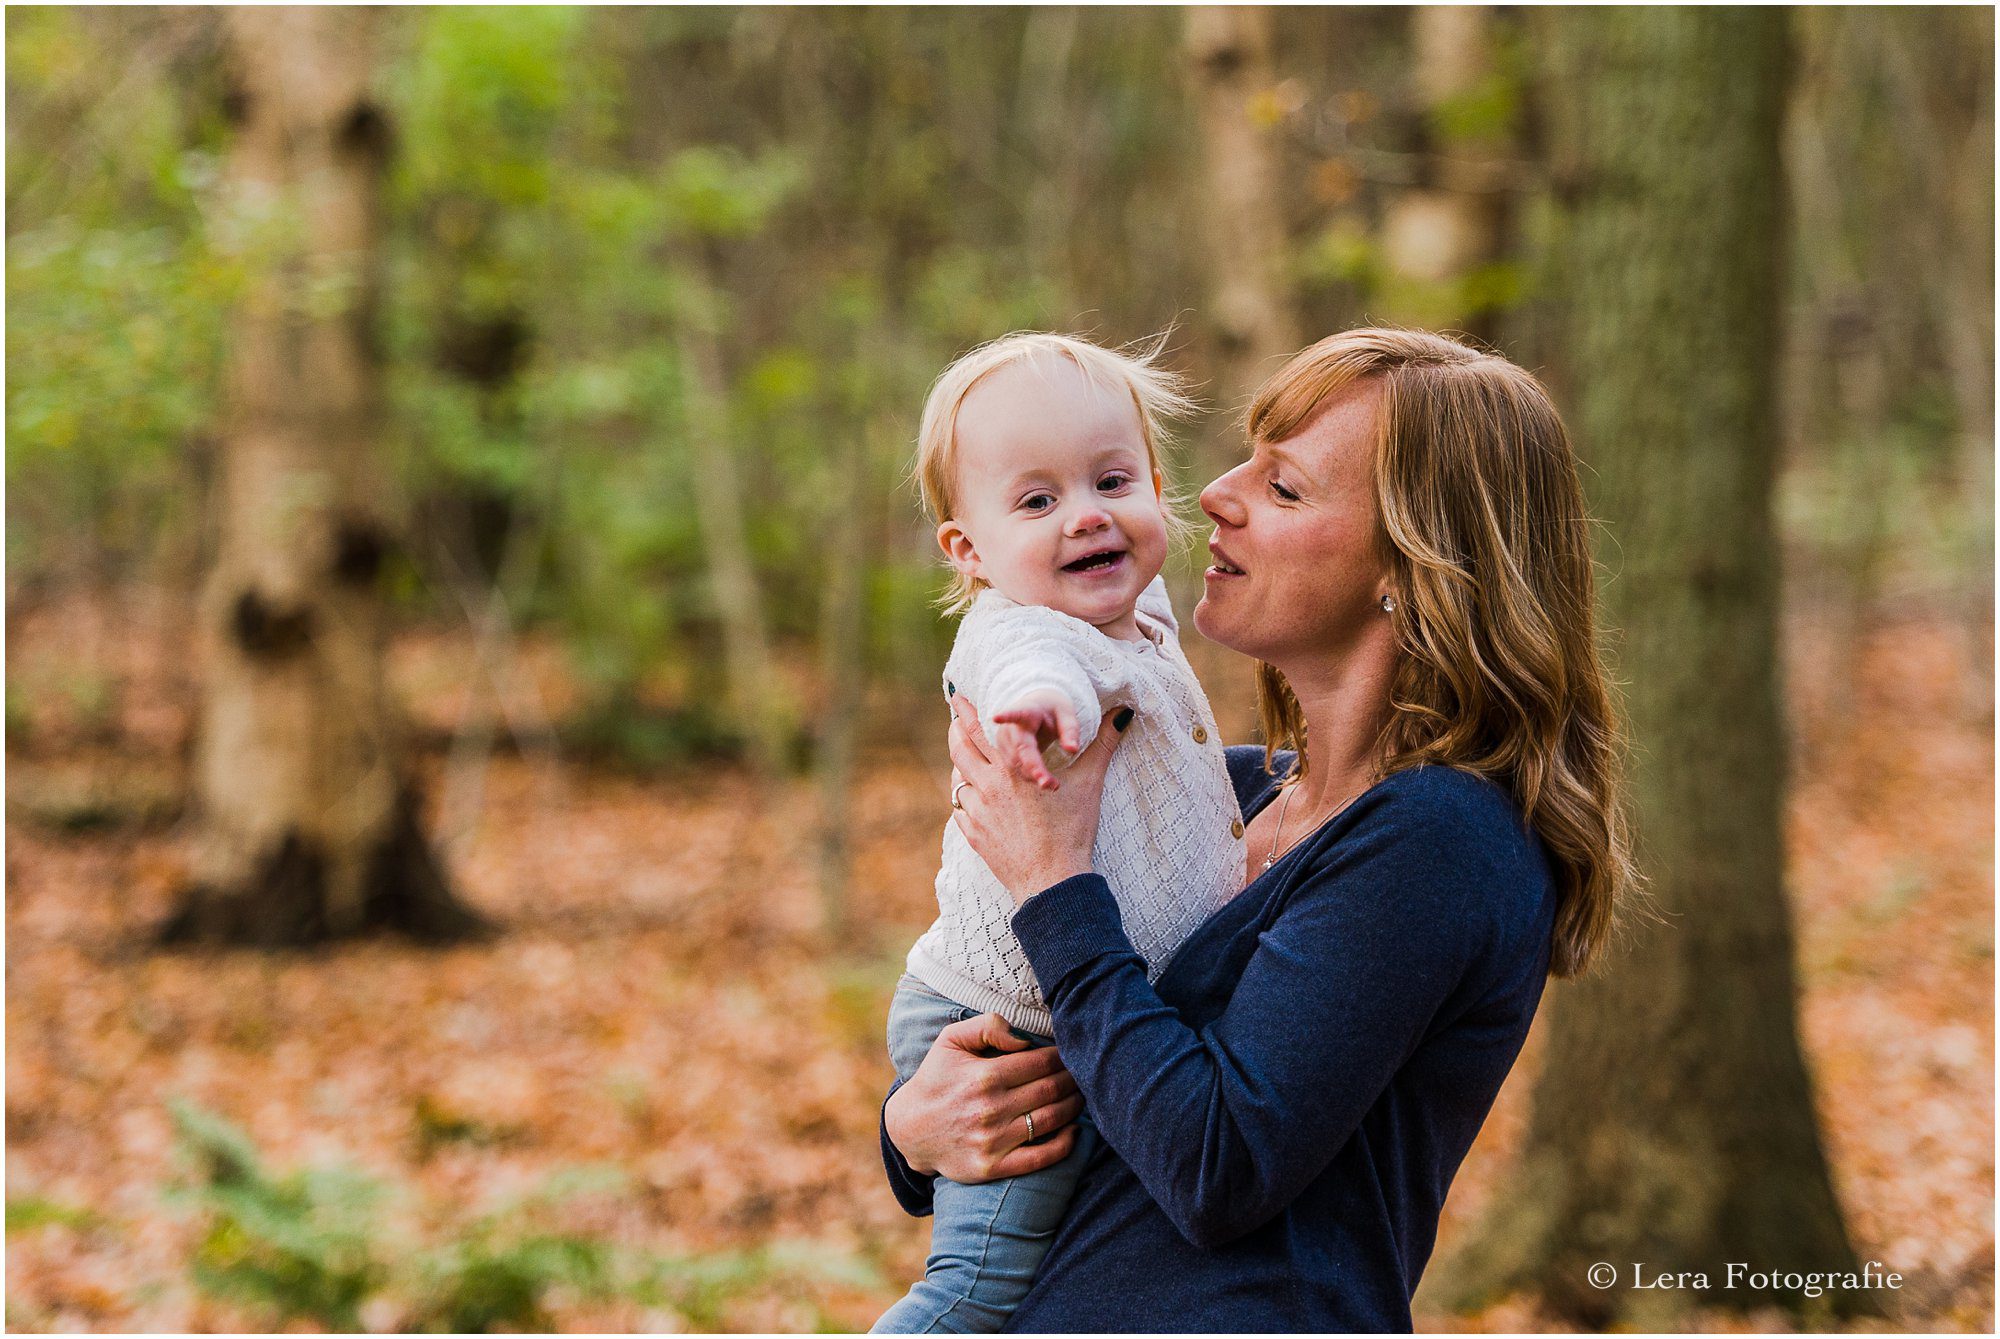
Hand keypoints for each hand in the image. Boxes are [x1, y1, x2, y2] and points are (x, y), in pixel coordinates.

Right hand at [884, 1012, 1083, 1181]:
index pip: (1041, 1062)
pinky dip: (1066, 1144)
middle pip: (1051, 1089)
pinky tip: (1074, 1130)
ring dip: (1074, 1106)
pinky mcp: (993, 1167)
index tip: (1071, 1054)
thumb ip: (987, 1026)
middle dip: (1074, 1079)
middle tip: (1082, 1073)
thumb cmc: (936, 1078)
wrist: (910, 1128)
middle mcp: (991, 1109)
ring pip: (1052, 1120)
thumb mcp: (951, 1040)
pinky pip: (1042, 1158)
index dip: (1062, 1057)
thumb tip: (1025, 1040)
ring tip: (1080, 1096)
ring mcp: (993, 1141)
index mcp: (984, 1075)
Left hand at [948, 693, 1128, 903]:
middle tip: (954, 714)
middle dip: (956, 727)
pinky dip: (963, 797)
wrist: (1052, 880)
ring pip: (958, 778)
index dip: (969, 710)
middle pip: (961, 747)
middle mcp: (989, 785)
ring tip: (962, 752)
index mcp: (1013, 767)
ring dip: (959, 763)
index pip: (982, 728)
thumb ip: (1103, 745)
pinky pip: (960, 809)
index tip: (960, 697)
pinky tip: (969, 794)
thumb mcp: (1089, 784)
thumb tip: (1123, 715)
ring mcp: (978, 811)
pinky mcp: (975, 834)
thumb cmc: (1071, 831)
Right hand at [990, 690, 1080, 790]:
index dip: (1006, 716)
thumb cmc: (1051, 712)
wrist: (1035, 709)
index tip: (996, 717)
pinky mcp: (1004, 753)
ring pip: (1017, 763)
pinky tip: (1044, 779)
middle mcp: (1011, 726)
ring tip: (1054, 784)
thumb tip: (1073, 750)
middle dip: (1033, 767)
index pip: (1015, 713)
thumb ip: (1070, 731)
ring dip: (1034, 776)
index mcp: (1027, 711)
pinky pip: (1016, 768)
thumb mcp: (1066, 715)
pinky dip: (1030, 776)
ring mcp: (1003, 740)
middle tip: (1049, 784)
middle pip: (1020, 749)